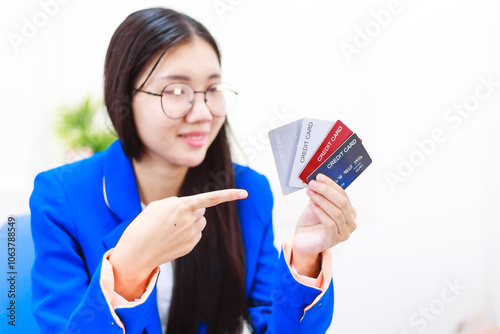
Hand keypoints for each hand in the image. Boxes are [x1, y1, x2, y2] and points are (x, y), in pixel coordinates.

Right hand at [109, 188, 247, 299]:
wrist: (136, 253)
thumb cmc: (144, 225)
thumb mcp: (158, 206)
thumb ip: (179, 203)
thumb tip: (197, 210)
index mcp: (180, 206)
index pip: (210, 198)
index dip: (229, 195)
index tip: (245, 194)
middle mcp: (189, 220)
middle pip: (201, 209)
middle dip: (193, 210)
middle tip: (173, 217)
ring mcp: (191, 234)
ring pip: (201, 221)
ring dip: (192, 221)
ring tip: (172, 227)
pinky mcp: (191, 245)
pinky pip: (197, 234)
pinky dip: (188, 233)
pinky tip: (172, 237)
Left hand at [292, 174, 356, 275]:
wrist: (303, 240)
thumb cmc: (311, 222)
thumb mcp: (317, 204)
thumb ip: (321, 194)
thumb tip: (318, 180)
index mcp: (349, 212)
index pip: (343, 195)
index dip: (331, 184)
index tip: (319, 177)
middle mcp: (350, 223)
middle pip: (342, 203)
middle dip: (326, 191)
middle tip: (313, 184)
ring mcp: (344, 233)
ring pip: (337, 213)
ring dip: (322, 200)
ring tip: (310, 193)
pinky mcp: (334, 240)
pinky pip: (330, 224)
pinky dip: (320, 212)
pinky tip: (312, 205)